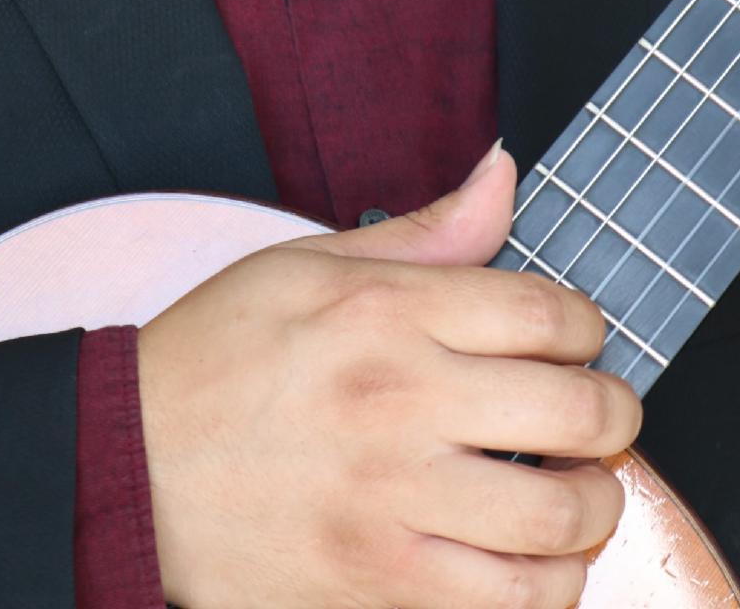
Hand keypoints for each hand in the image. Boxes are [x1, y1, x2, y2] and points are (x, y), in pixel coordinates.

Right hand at [137, 144, 641, 608]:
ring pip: (560, 518)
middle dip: (612, 411)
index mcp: (383, 312)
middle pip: (577, 411)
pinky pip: (508, 605)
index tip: (577, 339)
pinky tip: (534, 558)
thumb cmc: (217, 355)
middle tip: (598, 414)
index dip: (587, 325)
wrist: (127, 463)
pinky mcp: (376, 587)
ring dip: (594, 504)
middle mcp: (397, 404)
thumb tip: (504, 174)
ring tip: (576, 489)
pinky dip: (549, 586)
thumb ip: (425, 230)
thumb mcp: (306, 263)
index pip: (546, 312)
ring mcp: (390, 504)